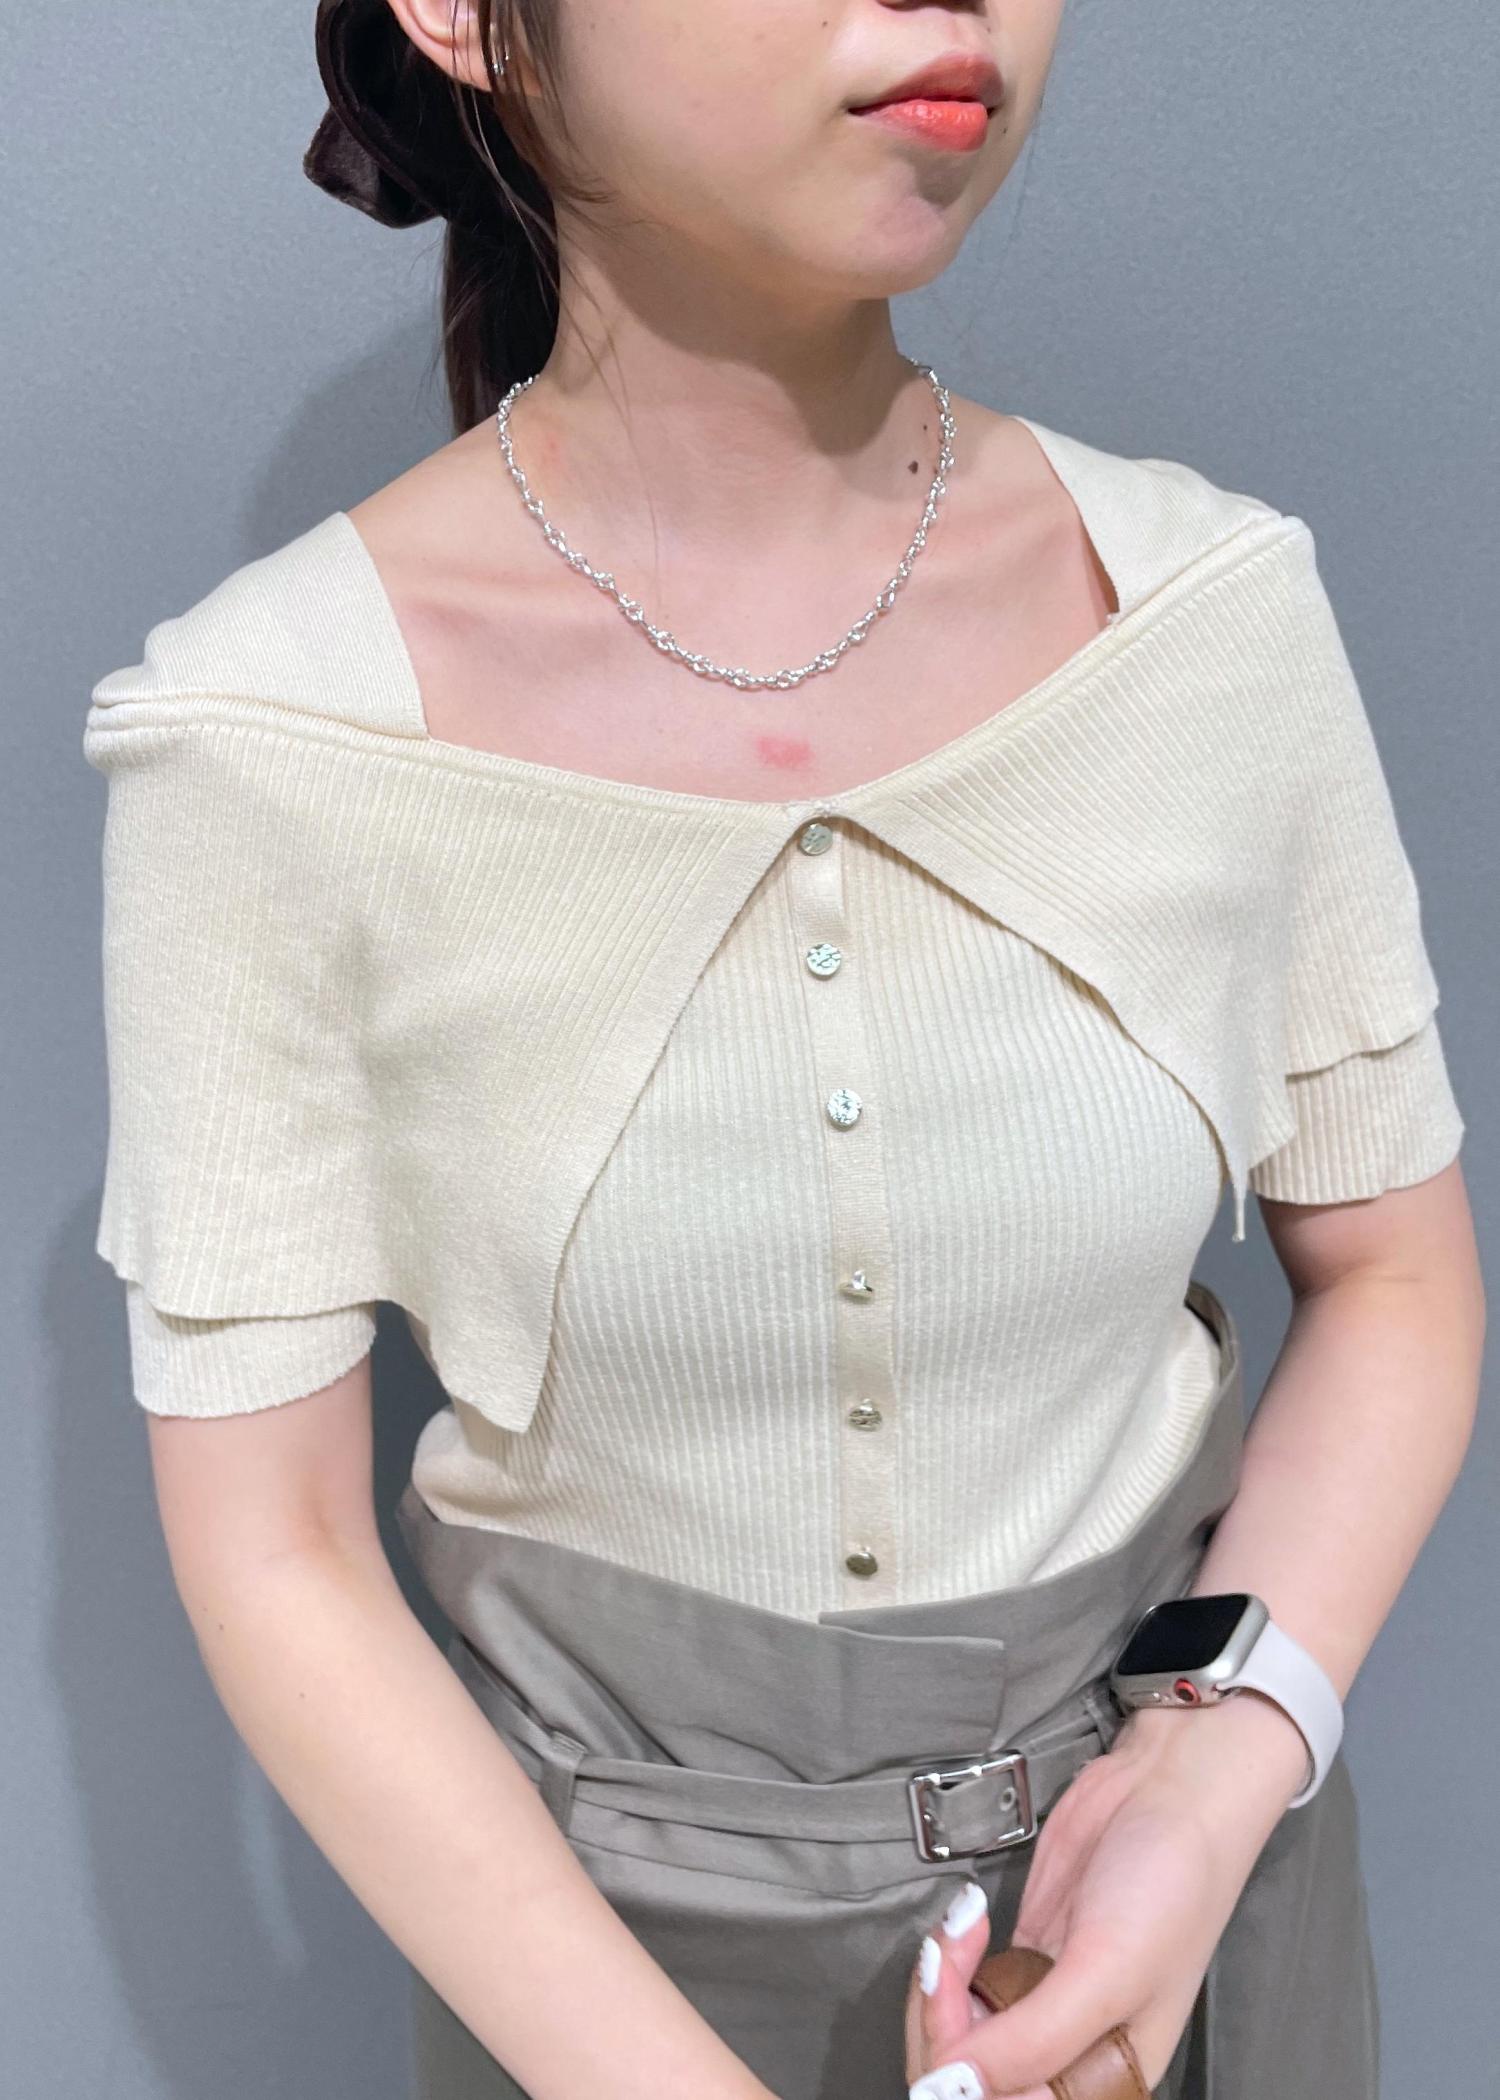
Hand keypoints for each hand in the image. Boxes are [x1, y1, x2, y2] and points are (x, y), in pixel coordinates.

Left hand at [902, 1692, 1310, 2097]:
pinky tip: (968, 1917)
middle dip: (941, 2026)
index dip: (968, 2082)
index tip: (961, 2021)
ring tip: (960, 1930)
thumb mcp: (1107, 1972)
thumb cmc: (1170, 1884)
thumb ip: (1032, 2040)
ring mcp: (1042, 2004)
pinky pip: (959, 1986)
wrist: (1169, 1790)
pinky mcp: (1021, 1957)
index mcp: (1109, 2082)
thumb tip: (949, 2091)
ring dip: (939, 1986)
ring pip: (957, 2037)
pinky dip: (948, 1957)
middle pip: (971, 2082)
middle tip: (947, 1965)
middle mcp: (1071, 2054)